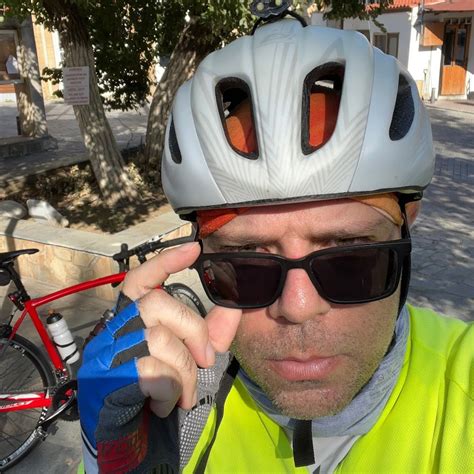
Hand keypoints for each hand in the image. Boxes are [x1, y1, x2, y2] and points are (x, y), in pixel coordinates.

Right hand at [124, 242, 241, 415]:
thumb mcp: (192, 357)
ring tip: (183, 392)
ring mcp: (108, 349)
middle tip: (205, 360)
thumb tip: (236, 306)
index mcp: (135, 317)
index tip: (193, 247)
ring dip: (184, 371)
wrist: (134, 434)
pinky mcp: (107, 375)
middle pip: (158, 305)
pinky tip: (165, 403)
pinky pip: (152, 371)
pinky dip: (170, 391)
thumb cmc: (162, 387)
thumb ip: (212, 332)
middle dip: (192, 332)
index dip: (164, 261)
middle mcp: (116, 326)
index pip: (141, 278)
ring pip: (159, 340)